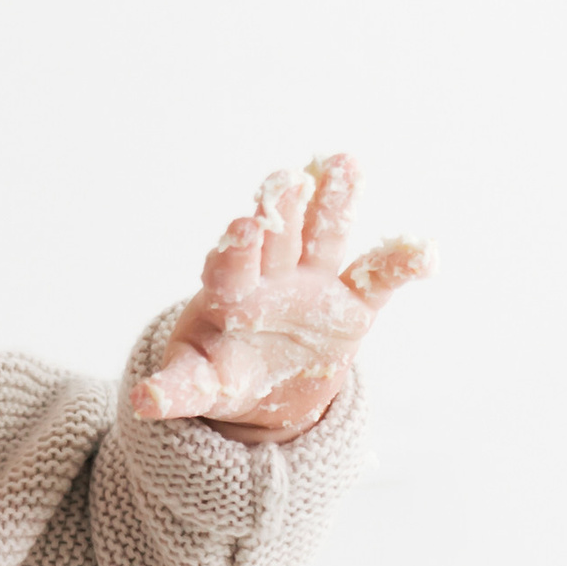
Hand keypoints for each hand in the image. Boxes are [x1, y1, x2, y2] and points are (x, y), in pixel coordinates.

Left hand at [130, 155, 431, 443]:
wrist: (264, 385)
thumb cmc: (221, 373)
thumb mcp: (198, 384)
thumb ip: (175, 390)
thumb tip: (141, 401)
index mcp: (228, 294)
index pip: (230, 264)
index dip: (238, 247)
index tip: (246, 227)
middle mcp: (270, 277)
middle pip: (277, 235)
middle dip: (281, 208)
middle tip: (285, 180)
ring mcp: (312, 284)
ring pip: (324, 235)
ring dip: (334, 202)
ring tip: (345, 165)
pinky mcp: (351, 302)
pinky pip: (378, 278)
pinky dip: (401, 263)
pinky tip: (425, 252)